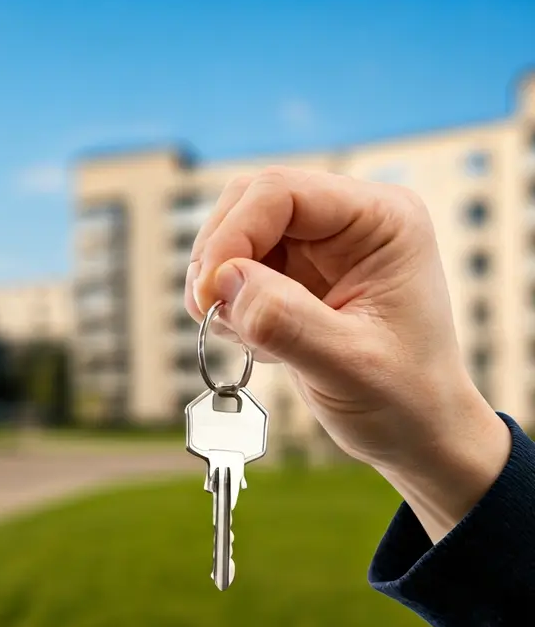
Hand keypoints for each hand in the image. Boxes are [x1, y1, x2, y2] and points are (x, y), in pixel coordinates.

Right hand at [186, 167, 510, 541]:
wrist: (417, 434)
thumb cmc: (404, 399)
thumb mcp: (348, 365)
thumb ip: (286, 321)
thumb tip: (224, 281)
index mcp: (381, 221)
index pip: (281, 192)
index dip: (233, 234)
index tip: (211, 293)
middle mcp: (350, 220)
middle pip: (249, 201)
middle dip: (218, 255)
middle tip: (210, 311)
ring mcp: (320, 245)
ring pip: (234, 231)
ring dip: (217, 280)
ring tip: (238, 331)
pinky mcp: (296, 272)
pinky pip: (235, 264)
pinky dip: (225, 300)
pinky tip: (253, 337)